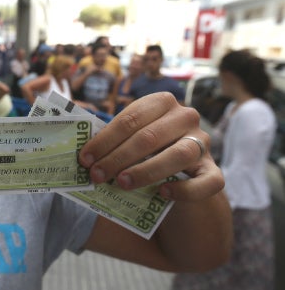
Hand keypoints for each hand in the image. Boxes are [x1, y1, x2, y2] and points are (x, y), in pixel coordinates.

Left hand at [78, 92, 222, 200]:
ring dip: (146, 171)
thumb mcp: (130, 138)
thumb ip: (113, 140)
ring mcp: (203, 143)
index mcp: (162, 102)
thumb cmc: (145, 151)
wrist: (179, 176)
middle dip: (118, 158)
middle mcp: (186, 117)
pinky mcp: (214, 171)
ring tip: (121, 183)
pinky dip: (184, 189)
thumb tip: (82, 152)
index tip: (85, 159)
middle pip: (149, 137)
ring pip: (178, 156)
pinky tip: (162, 193)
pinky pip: (206, 182)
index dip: (105, 140)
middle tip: (96, 176)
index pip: (130, 119)